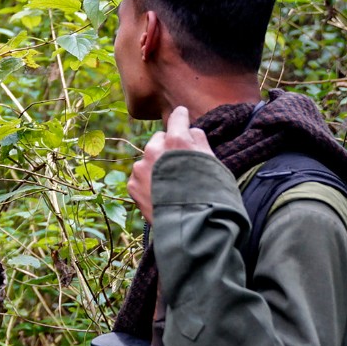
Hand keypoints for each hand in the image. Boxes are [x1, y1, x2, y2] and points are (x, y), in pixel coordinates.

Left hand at [126, 105, 212, 222]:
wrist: (194, 230)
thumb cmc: (211, 196)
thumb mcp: (214, 164)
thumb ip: (200, 142)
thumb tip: (191, 131)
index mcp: (177, 141)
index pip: (177, 118)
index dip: (181, 117)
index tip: (182, 115)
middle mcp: (154, 151)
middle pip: (159, 139)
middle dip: (168, 146)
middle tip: (180, 162)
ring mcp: (141, 169)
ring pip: (148, 158)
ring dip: (157, 164)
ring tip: (171, 183)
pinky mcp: (132, 186)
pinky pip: (140, 176)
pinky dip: (148, 180)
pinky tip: (161, 192)